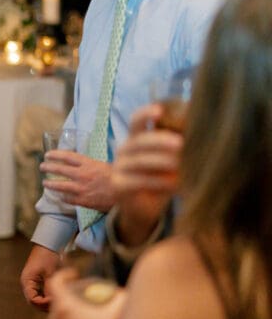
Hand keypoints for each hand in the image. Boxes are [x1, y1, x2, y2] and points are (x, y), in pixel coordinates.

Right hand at [19, 243, 60, 310]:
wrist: (48, 244)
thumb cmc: (48, 256)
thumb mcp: (51, 273)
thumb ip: (50, 288)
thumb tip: (53, 302)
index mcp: (27, 281)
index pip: (32, 300)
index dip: (43, 304)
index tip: (55, 302)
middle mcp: (26, 283)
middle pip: (34, 302)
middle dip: (45, 305)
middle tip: (58, 305)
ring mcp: (30, 283)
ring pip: (37, 299)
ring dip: (46, 302)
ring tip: (58, 301)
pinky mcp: (36, 281)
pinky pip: (40, 294)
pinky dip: (47, 297)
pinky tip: (56, 296)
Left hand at [40, 151, 113, 211]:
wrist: (127, 194)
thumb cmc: (118, 178)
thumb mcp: (105, 166)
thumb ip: (91, 165)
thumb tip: (81, 164)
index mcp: (89, 164)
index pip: (67, 156)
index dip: (55, 155)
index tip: (48, 155)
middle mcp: (82, 175)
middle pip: (60, 169)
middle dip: (48, 167)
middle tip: (42, 167)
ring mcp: (81, 188)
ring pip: (60, 186)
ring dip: (50, 184)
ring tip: (44, 183)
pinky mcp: (83, 200)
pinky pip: (68, 199)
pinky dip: (63, 197)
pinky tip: (59, 197)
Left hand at [47, 268, 126, 318]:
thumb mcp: (117, 312)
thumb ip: (122, 296)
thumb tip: (124, 288)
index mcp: (64, 305)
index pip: (55, 281)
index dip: (65, 274)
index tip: (76, 274)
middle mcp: (55, 316)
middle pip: (57, 294)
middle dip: (69, 289)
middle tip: (83, 287)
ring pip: (58, 309)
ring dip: (69, 303)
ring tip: (84, 303)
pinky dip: (70, 317)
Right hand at [110, 104, 181, 245]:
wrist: (144, 208)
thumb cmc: (161, 178)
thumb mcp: (169, 160)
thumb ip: (176, 146)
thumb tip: (201, 131)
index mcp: (135, 138)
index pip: (136, 120)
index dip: (145, 113)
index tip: (160, 111)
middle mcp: (123, 150)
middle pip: (139, 140)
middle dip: (160, 140)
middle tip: (181, 144)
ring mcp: (118, 167)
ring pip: (139, 161)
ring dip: (162, 162)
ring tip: (181, 166)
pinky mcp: (118, 185)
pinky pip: (138, 181)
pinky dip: (158, 182)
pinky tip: (175, 185)